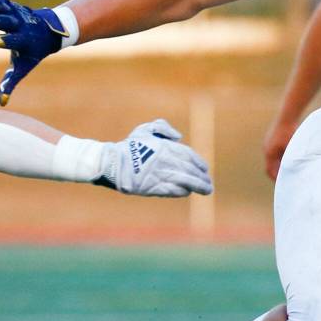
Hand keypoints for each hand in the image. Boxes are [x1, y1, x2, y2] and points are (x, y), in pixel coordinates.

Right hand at [0, 0, 67, 105]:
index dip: (3, 41)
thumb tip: (1, 102)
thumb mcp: (23, 67)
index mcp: (23, 42)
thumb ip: (11, 82)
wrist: (50, 31)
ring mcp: (16, 14)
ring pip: (2, 7)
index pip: (13, 42)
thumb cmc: (33, 53)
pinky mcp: (11, 6)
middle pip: (7, 22)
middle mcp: (20, 26)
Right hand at [96, 119, 212, 196]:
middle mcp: (166, 160)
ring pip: (185, 181)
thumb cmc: (129, 146)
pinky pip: (173, 190)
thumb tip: (179, 137)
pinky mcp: (155, 187)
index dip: (199, 163)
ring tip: (206, 190)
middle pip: (190, 169)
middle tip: (209, 183)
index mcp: (165, 146)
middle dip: (202, 176)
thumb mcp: (144, 130)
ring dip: (198, 186)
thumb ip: (163, 128)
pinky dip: (182, 191)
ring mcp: (161, 174)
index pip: (189, 155)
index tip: (205, 169)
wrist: (112, 163)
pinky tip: (187, 192)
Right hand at [263, 118, 298, 180]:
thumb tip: (291, 172)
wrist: (287, 115)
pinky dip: (279, 156)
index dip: (276, 178)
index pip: (270, 171)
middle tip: (286, 178)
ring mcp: (267, 142)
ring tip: (288, 168)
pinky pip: (273, 151)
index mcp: (269, 153)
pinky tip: (288, 156)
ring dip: (278, 164)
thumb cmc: (291, 132)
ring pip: (272, 158)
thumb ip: (289, 161)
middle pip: (270, 165)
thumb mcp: (291, 149)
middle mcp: (266, 148)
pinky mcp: (271, 138)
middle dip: (277, 172)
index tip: (284, 183)